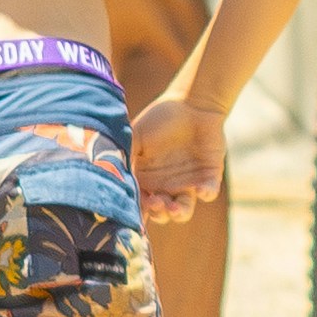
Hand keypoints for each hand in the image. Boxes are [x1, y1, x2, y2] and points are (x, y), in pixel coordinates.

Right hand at [131, 95, 230, 221]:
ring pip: (184, 209)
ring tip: (174, 209)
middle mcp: (166, 186)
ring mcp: (188, 183)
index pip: (139, 202)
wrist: (191, 103)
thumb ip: (124, 155)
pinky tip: (201, 190)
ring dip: (179, 213)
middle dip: (158, 213)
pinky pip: (208, 191)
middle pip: (161, 212)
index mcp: (146, 179)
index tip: (132, 211)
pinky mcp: (209, 177)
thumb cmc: (160, 118)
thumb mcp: (136, 136)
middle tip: (156, 204)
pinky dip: (205, 194)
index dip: (135, 210)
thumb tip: (108, 175)